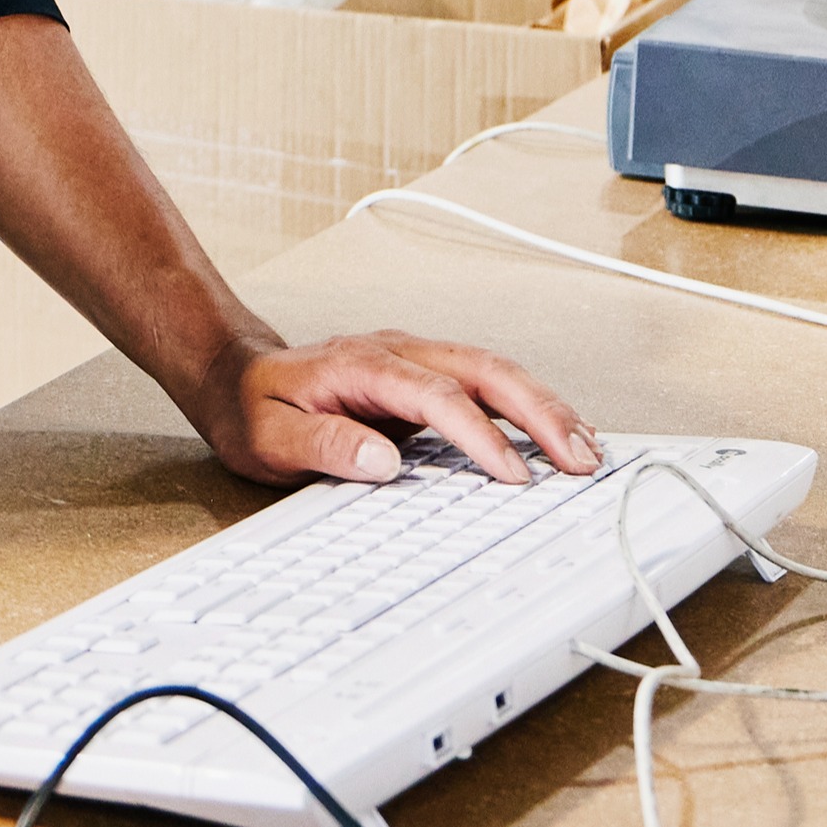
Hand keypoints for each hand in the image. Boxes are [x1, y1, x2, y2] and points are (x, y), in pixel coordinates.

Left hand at [183, 329, 601, 487]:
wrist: (237, 375)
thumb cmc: (253, 408)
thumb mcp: (270, 436)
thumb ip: (325, 444)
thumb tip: (383, 460)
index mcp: (364, 365)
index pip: (439, 396)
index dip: (481, 434)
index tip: (513, 474)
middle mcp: (400, 352)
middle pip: (485, 371)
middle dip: (540, 413)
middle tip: (580, 460)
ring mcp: (417, 359)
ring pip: (497, 372)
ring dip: (546, 408)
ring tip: (589, 450)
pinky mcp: (426, 376)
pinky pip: (488, 384)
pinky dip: (530, 406)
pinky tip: (560, 432)